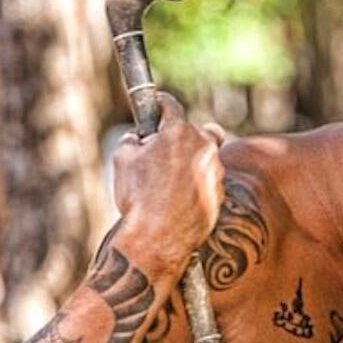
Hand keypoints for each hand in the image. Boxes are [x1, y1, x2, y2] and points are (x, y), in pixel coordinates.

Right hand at [113, 92, 225, 272]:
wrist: (158, 237)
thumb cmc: (138, 196)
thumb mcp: (123, 159)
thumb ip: (132, 140)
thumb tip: (139, 138)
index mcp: (180, 132)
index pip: (170, 106)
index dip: (159, 104)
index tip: (155, 105)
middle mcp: (205, 148)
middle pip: (195, 131)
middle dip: (178, 137)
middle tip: (160, 150)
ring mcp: (216, 172)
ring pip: (203, 158)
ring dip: (189, 163)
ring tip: (166, 182)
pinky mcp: (220, 194)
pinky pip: (207, 182)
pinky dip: (195, 185)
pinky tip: (178, 198)